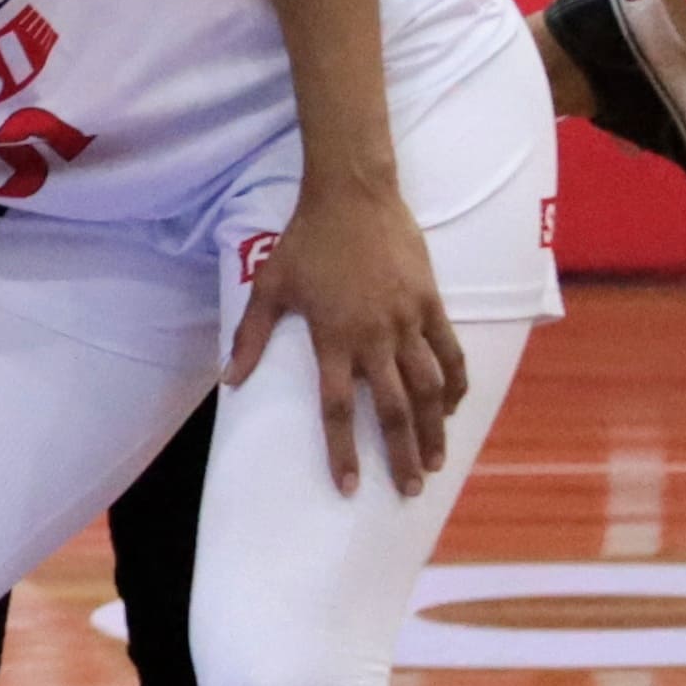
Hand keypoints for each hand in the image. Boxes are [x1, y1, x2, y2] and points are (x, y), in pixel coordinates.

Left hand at [230, 175, 467, 492]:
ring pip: (429, 388)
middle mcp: (374, 337)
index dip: (341, 451)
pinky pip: (450, 353)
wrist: (353, 195)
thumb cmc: (306, 241)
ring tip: (436, 462)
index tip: (349, 487)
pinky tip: (455, 409)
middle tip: (409, 490)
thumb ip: (250, 337)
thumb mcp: (269, 287)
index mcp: (332, 338)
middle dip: (399, 454)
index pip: (336, 409)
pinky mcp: (431, 303)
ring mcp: (408, 321)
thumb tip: (229, 380)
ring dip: (434, 429)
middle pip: (392, 409)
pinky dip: (456, 384)